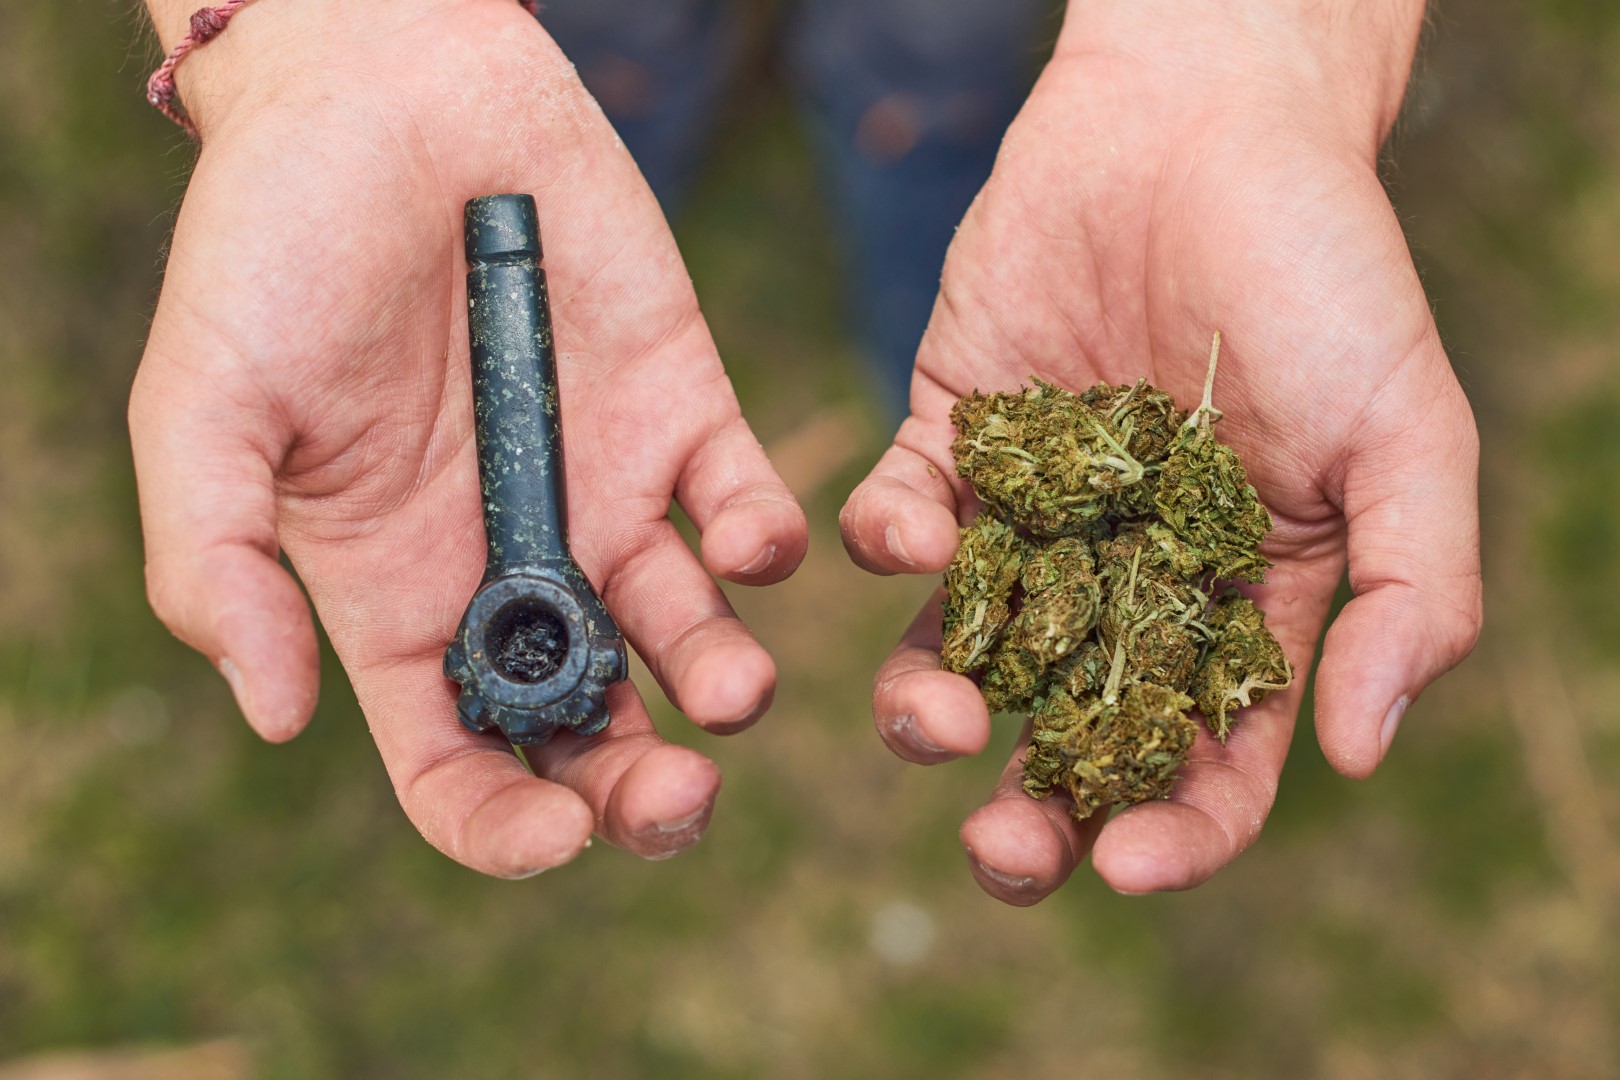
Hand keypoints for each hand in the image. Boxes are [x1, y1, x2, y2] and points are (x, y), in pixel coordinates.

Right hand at [130, 0, 806, 875]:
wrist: (384, 91)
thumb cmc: (271, 244)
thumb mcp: (204, 409)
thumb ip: (220, 566)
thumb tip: (280, 719)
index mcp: (397, 596)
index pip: (456, 760)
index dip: (502, 825)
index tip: (552, 838)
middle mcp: (513, 567)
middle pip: (591, 726)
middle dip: (637, 787)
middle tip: (674, 794)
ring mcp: (605, 495)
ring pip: (686, 636)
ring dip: (724, 683)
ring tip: (730, 691)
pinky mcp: (685, 414)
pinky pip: (748, 507)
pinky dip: (766, 543)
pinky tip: (750, 544)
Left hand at [841, 0, 1480, 902]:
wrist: (1205, 120)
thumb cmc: (1323, 272)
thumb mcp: (1404, 436)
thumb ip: (1407, 594)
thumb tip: (1358, 754)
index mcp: (1242, 599)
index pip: (1211, 754)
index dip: (1179, 825)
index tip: (1129, 865)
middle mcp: (1127, 577)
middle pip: (1071, 733)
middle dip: (1032, 810)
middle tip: (1000, 852)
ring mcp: (1031, 514)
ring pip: (964, 652)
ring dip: (933, 707)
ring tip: (930, 720)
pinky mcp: (952, 439)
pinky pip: (902, 523)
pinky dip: (890, 546)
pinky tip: (905, 539)